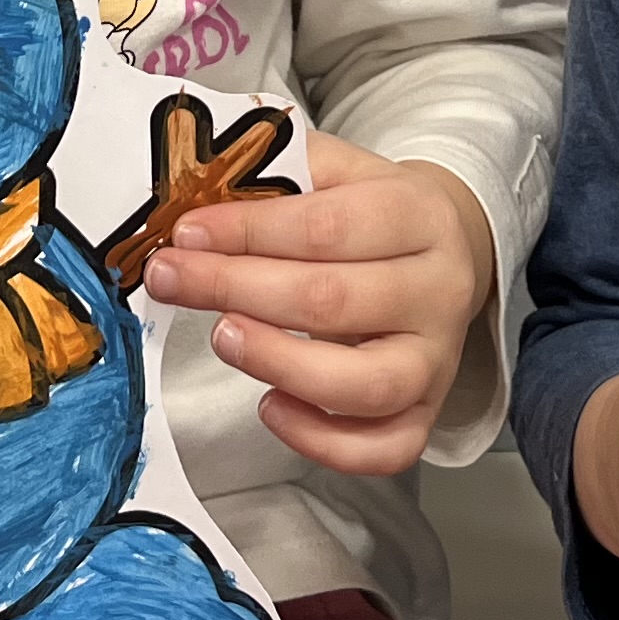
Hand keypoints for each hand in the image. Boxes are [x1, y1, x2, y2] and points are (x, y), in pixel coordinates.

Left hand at [142, 133, 497, 473]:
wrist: (446, 250)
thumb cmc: (376, 214)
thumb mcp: (343, 171)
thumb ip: (281, 174)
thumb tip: (199, 188)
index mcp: (420, 215)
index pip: (327, 226)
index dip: (247, 231)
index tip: (187, 233)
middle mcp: (439, 289)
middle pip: (333, 300)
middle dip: (236, 289)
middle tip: (172, 280)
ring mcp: (437, 359)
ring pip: (365, 384)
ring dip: (278, 363)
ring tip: (222, 336)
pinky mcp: (427, 412)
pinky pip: (384, 448)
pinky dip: (322, 441)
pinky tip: (271, 406)